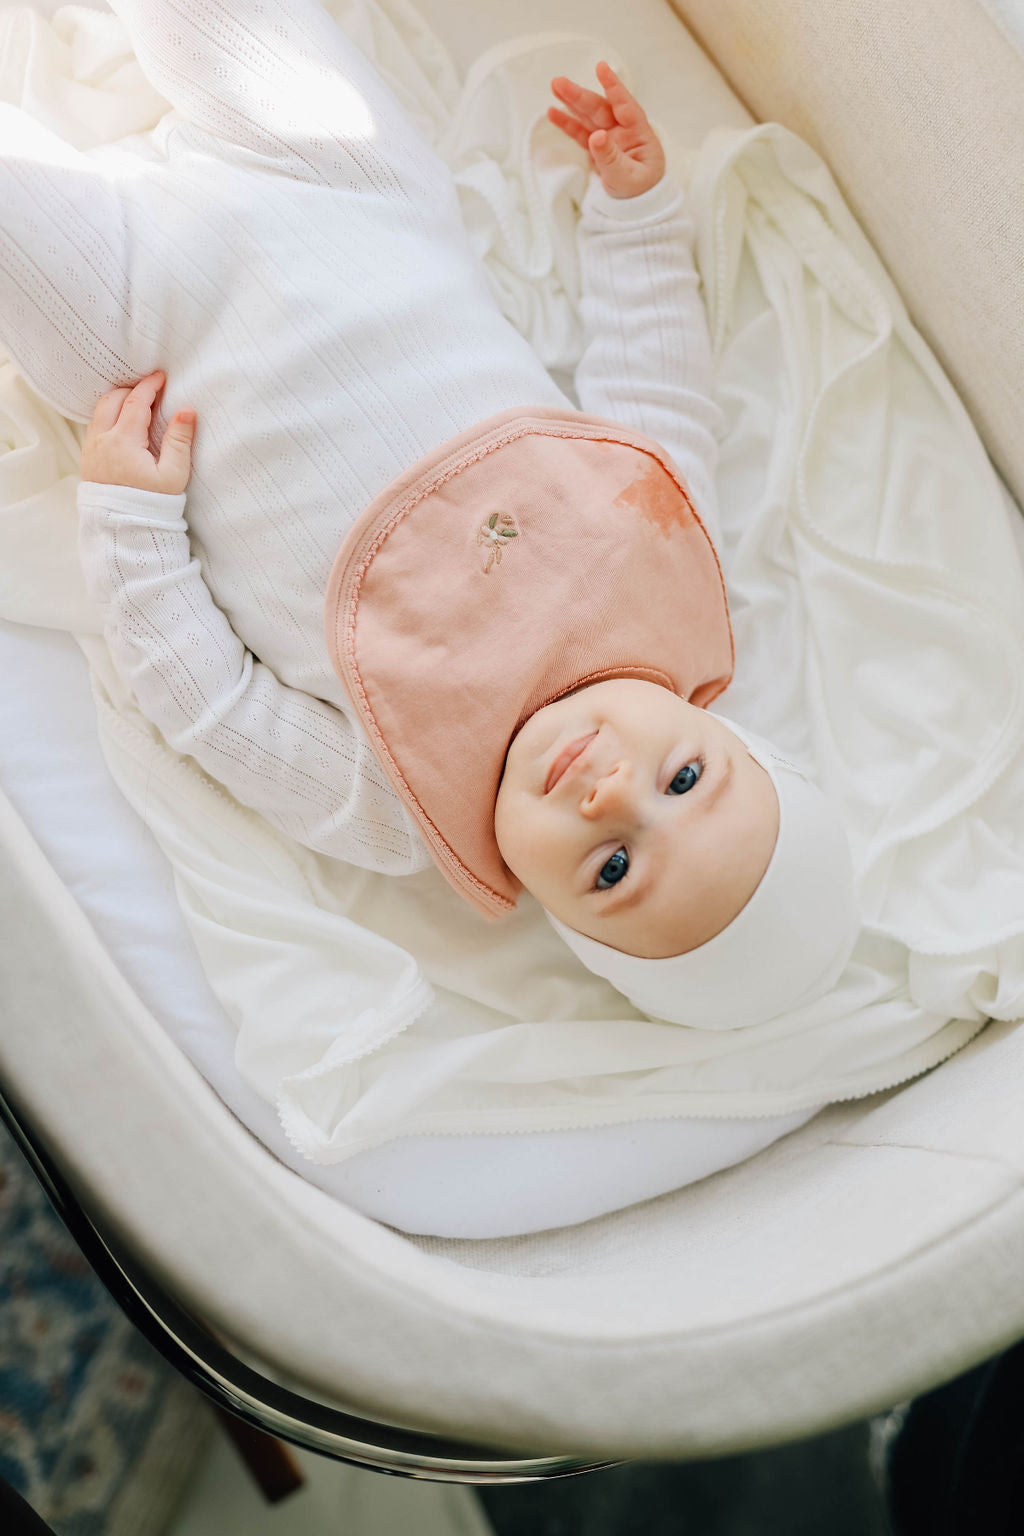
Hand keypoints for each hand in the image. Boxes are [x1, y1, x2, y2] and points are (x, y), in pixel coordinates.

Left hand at [80, 370, 195, 494]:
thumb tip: (186, 410)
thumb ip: (180, 440)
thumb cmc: (152, 502)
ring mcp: (91, 448)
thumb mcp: (173, 474)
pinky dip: (108, 415)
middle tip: (151, 390)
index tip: (161, 377)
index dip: (149, 386)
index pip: (135, 401)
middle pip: (113, 399)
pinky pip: (95, 425)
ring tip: (137, 403)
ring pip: (100, 410)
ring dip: (118, 401)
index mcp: (124, 441)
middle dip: (132, 389)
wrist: (124, 527)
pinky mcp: (88, 457)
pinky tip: (123, 423)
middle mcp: (102, 440)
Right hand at [548, 61, 665, 199]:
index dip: (613, 87)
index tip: (601, 68)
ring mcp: (609, 138)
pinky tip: (553, 112)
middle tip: (559, 82)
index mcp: (638, 133)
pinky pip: (581, 133)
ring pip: (588, 117)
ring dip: (572, 102)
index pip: (625, 105)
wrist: (638, 206)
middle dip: (580, 95)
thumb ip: (611, 158)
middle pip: (600, 109)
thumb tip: (596, 135)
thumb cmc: (640, 191)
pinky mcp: (597, 148)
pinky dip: (568, 124)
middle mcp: (623, 131)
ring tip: (555, 87)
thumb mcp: (628, 178)